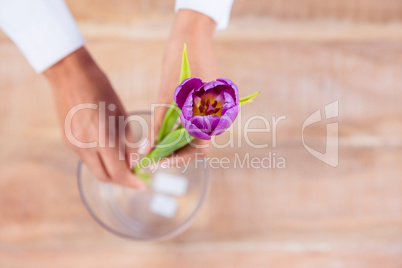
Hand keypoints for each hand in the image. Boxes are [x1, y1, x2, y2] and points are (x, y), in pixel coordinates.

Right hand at [44, 47, 145, 188]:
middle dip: (122, 180)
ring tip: (125, 164)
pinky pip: (86, 159)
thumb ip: (128, 141)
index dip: (132, 182)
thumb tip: (135, 162)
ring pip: (94, 169)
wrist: (69, 74)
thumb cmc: (101, 88)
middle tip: (135, 177)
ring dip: (110, 171)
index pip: (118, 171)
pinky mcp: (67, 141)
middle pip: (105, 176)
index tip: (143, 185)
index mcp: (101, 137)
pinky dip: (100, 161)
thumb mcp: (121, 114)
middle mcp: (84, 145)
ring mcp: (73, 144)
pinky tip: (109, 152)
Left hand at [139, 10, 217, 165]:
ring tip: (155, 144)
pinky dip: (180, 127)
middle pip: (197, 144)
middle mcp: (218, 116)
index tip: (158, 161)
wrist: (191, 36)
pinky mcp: (208, 101)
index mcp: (214, 116)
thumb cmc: (179, 64)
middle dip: (175, 151)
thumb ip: (156, 127)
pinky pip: (195, 121)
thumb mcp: (165, 98)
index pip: (199, 149)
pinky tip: (164, 128)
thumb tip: (146, 151)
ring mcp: (214, 108)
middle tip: (153, 155)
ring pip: (194, 133)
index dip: (178, 158)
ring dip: (176, 140)